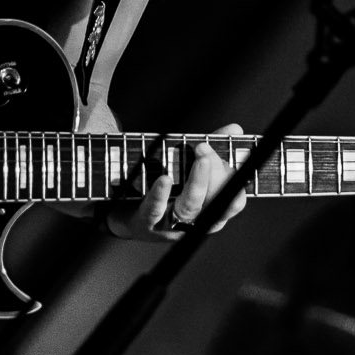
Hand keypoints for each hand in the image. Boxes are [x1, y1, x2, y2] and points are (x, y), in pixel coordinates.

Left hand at [105, 124, 248, 241]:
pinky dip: (160, 195)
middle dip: (214, 173)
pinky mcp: (144, 223)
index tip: (231, 157)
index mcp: (208, 210)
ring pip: (189, 207)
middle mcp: (193, 222)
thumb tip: (235, 129)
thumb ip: (213, 148)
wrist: (118, 208)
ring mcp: (168, 225)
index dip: (235, 181)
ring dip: (197, 181)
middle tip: (205, 147)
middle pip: (213, 203)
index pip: (232, 201)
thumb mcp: (186, 165)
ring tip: (200, 155)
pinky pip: (154, 210)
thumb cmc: (159, 185)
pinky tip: (165, 179)